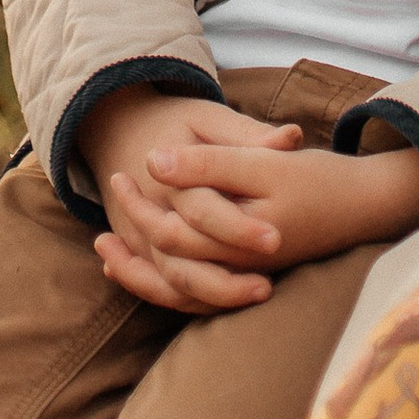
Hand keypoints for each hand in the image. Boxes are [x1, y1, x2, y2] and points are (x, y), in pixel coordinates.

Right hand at [79, 88, 300, 313]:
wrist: (125, 130)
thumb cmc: (178, 123)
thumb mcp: (210, 117)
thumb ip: (247, 133)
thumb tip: (292, 137)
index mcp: (166, 176)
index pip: (203, 211)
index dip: (238, 227)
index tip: (276, 239)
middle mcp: (149, 212)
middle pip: (183, 256)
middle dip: (225, 277)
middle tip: (268, 286)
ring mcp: (140, 237)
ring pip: (172, 281)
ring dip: (214, 295)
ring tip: (263, 291)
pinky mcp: (143, 252)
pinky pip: (165, 288)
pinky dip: (196, 300)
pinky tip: (234, 301)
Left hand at [93, 126, 418, 310]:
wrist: (366, 206)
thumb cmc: (316, 180)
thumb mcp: (263, 163)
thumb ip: (209, 164)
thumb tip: (153, 162)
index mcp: (238, 241)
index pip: (175, 231)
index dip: (142, 204)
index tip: (121, 170)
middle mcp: (237, 270)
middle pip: (170, 262)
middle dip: (135, 229)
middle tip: (113, 188)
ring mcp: (242, 281)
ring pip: (178, 290)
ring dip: (140, 270)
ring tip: (104, 247)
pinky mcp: (247, 282)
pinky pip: (195, 296)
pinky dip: (164, 283)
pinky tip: (143, 264)